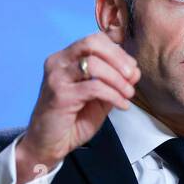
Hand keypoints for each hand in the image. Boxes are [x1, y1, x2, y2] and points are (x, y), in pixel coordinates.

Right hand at [15, 33, 139, 183]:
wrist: (48, 143)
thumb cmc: (72, 120)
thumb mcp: (99, 97)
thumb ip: (114, 82)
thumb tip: (134, 71)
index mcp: (66, 58)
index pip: (95, 40)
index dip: (118, 52)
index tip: (132, 71)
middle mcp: (58, 62)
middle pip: (92, 42)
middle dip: (118, 58)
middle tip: (132, 77)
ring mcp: (57, 77)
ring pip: (93, 64)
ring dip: (117, 79)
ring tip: (127, 94)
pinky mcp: (60, 95)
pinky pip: (94, 87)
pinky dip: (113, 95)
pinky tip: (121, 105)